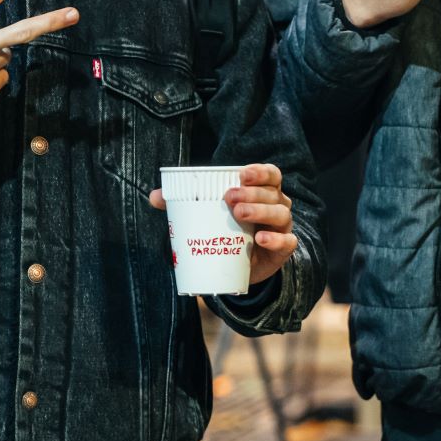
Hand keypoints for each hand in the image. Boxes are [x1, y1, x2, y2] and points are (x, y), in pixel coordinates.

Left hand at [148, 164, 295, 285]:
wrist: (240, 268)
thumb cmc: (228, 231)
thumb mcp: (210, 216)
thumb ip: (183, 204)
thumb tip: (153, 196)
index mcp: (263, 192)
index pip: (271, 175)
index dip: (259, 172)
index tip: (241, 174)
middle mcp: (277, 206)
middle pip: (273, 193)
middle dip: (253, 192)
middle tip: (230, 196)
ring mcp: (281, 228)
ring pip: (280, 214)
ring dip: (261, 211)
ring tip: (240, 214)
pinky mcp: (281, 251)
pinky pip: (287, 243)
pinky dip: (276, 239)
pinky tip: (260, 239)